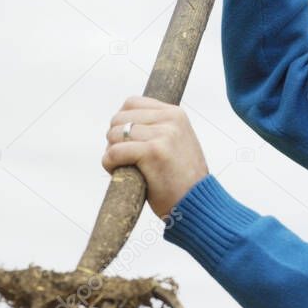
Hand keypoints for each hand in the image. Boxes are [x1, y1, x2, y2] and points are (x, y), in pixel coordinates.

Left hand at [102, 97, 208, 219]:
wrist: (197, 204)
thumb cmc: (182, 179)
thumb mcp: (177, 142)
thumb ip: (157, 127)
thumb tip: (121, 121)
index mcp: (175, 113)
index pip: (131, 103)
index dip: (122, 123)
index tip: (129, 143)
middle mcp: (170, 119)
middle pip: (119, 119)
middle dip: (115, 139)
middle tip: (125, 159)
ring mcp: (163, 135)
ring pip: (114, 135)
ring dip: (112, 153)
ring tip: (124, 167)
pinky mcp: (153, 152)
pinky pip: (114, 152)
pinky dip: (109, 165)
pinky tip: (119, 173)